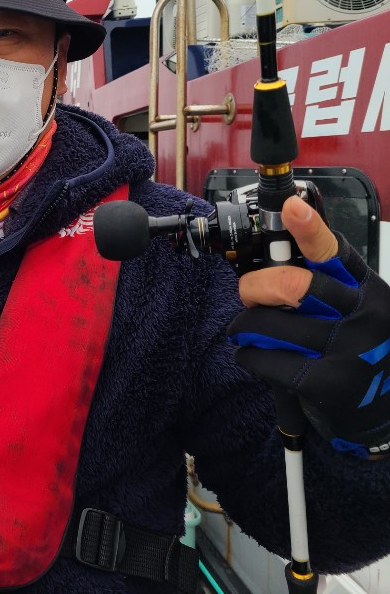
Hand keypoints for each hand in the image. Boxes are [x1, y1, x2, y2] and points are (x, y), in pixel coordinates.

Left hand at [230, 196, 389, 456]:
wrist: (383, 414)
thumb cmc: (363, 353)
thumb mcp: (362, 311)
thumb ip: (330, 288)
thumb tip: (275, 264)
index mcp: (368, 290)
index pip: (336, 253)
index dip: (310, 229)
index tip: (291, 207)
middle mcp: (363, 316)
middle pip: (293, 285)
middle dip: (255, 286)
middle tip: (248, 294)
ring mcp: (347, 350)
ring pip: (269, 322)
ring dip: (245, 325)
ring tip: (247, 331)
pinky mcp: (327, 382)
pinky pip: (265, 358)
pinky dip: (248, 355)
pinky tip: (254, 356)